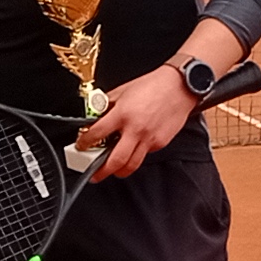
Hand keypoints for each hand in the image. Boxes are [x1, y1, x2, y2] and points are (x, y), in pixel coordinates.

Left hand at [72, 65, 198, 181]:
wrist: (179, 86)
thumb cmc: (153, 85)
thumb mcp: (123, 90)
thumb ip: (108, 104)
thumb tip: (95, 114)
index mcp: (122, 114)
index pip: (97, 134)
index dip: (85, 143)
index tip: (81, 146)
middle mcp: (135, 129)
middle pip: (115, 160)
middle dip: (101, 172)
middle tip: (94, 175)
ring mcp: (149, 138)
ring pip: (131, 165)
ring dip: (119, 171)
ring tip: (112, 171)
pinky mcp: (160, 143)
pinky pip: (145, 155)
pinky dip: (136, 156)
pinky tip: (132, 151)